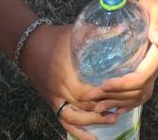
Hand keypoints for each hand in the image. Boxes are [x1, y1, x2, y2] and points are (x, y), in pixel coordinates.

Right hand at [20, 23, 125, 139]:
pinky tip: (92, 139)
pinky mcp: (53, 103)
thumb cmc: (57, 37)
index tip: (118, 94)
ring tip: (113, 120)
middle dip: (102, 110)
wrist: (30, 46)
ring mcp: (54, 98)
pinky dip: (77, 132)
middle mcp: (59, 89)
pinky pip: (64, 121)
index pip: (83, 91)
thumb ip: (101, 32)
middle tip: (122, 107)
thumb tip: (126, 28)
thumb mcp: (78, 32)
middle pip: (81, 106)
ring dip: (92, 122)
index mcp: (64, 72)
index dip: (101, 96)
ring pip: (73, 118)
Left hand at [95, 0, 157, 104]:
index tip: (103, 85)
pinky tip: (113, 108)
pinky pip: (138, 94)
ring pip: (137, 96)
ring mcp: (152, 72)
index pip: (141, 78)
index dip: (122, 85)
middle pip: (137, 91)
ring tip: (97, 107)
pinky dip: (126, 104)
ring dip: (117, 103)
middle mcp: (156, 67)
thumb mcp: (157, 11)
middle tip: (93, 97)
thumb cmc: (155, 7)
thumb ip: (157, 25)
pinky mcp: (146, 72)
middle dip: (115, 97)